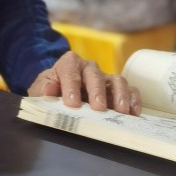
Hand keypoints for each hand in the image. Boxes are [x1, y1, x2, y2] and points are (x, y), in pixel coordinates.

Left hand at [27, 51, 141, 114]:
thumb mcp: (41, 88)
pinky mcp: (117, 88)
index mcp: (69, 63)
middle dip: (97, 92)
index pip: (70, 72)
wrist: (61, 89)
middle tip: (98, 107)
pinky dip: (134, 99)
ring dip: (120, 95)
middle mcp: (89, 67)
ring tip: (121, 111)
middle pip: (95, 76)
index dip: (71, 87)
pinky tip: (134, 112)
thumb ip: (43, 88)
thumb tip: (49, 89)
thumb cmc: (53, 88)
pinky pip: (130, 89)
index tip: (72, 103)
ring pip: (116, 80)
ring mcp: (105, 77)